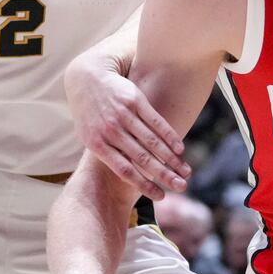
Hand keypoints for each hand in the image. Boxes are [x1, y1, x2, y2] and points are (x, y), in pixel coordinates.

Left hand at [65, 50, 188, 199]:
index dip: (144, 185)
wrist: (87, 77)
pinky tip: (180, 148)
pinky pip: (156, 122)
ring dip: (171, 159)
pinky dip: (170, 136)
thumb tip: (126, 176)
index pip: (124, 170)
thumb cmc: (90, 112)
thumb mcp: (89, 135)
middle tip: (181, 187)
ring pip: (152, 142)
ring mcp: (123, 115)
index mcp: (97, 144)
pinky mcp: (135, 101)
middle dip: (164, 175)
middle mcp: (111, 131)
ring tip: (185, 171)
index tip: (161, 196)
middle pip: (142, 158)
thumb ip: (106, 153)